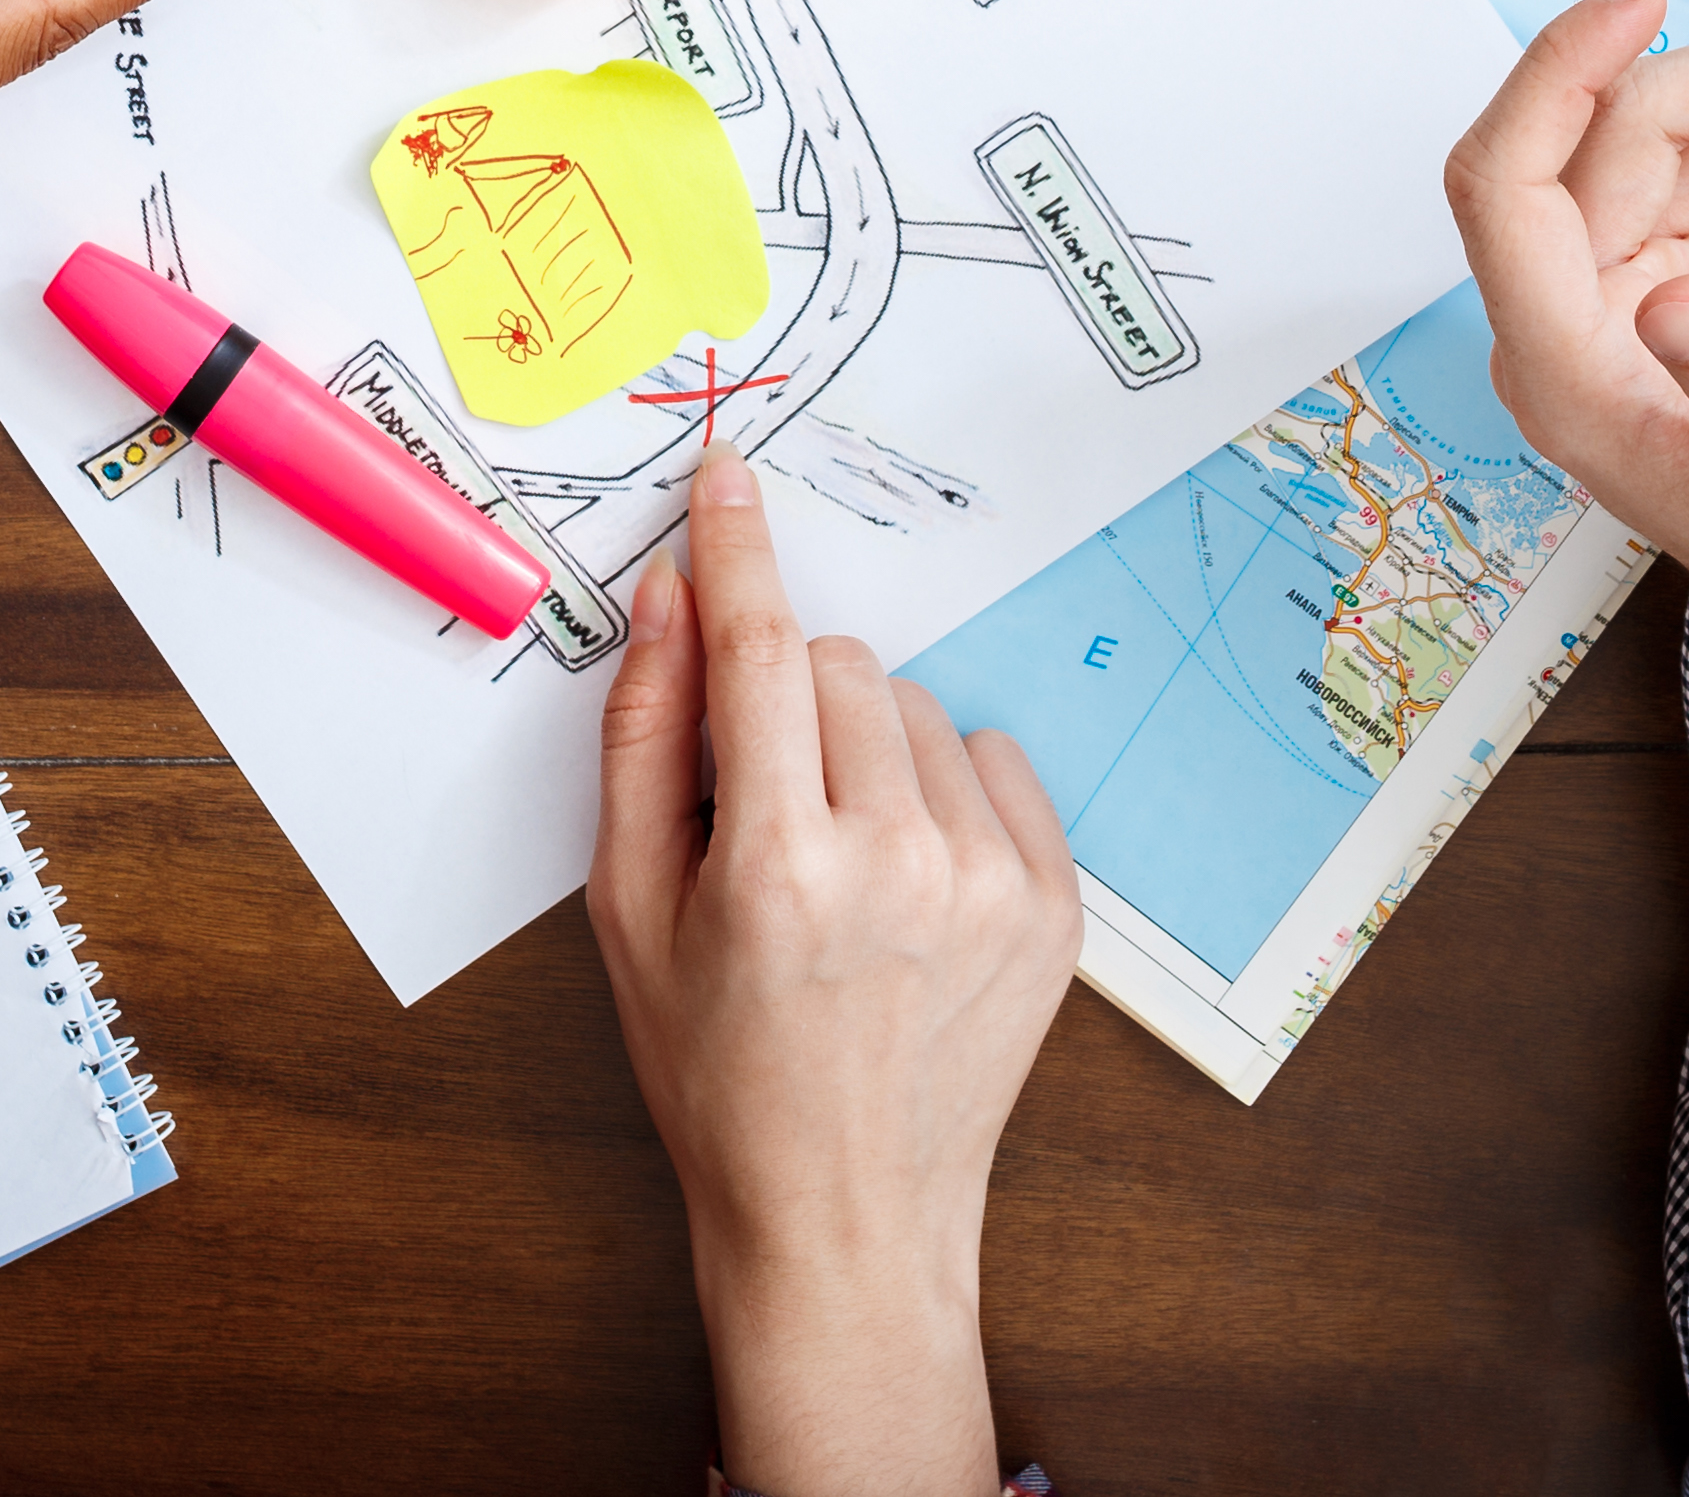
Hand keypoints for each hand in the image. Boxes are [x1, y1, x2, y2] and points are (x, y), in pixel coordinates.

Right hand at [592, 446, 1078, 1496]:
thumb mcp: (631, 912)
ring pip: (918, 708)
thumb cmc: (720, 1071)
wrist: (844, 1215)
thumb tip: (672, 596)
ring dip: (870, 750)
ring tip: (841, 863)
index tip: (729, 474)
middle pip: (840, 666)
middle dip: (789, 701)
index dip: (737, 551)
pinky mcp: (1056, 904)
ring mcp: (990, 883)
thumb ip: (644, 740)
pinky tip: (909, 877)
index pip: (756, 652)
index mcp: (776, 865)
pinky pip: (996, 762)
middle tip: (766, 806)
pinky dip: (947, 793)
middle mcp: (896, 861)